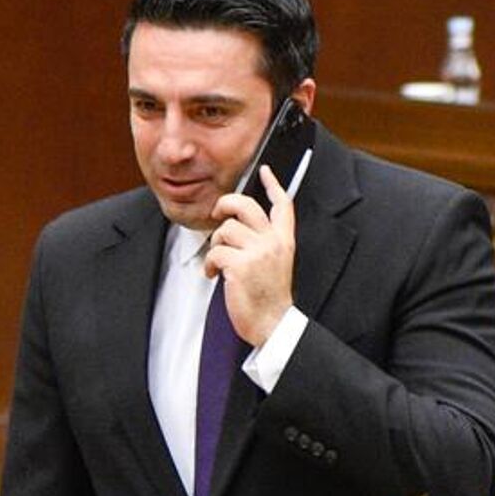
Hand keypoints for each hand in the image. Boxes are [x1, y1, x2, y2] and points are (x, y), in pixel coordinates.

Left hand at [206, 165, 295, 346]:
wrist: (273, 324)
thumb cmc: (269, 298)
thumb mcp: (275, 265)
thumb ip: (264, 243)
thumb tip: (236, 226)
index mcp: (285, 241)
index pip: (283, 205)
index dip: (274, 185)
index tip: (266, 171)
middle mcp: (273, 242)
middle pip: (245, 205)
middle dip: (225, 204)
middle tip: (217, 214)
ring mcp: (258, 252)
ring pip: (225, 230)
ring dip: (215, 246)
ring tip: (219, 264)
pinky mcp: (240, 265)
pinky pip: (215, 252)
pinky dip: (209, 264)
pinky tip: (213, 276)